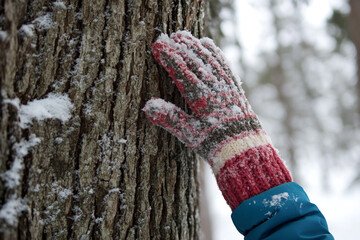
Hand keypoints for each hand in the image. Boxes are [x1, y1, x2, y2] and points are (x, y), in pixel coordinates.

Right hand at [144, 31, 291, 209]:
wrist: (245, 148)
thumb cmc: (215, 144)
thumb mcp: (190, 135)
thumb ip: (170, 119)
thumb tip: (148, 107)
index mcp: (203, 100)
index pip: (183, 73)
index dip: (170, 58)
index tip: (158, 45)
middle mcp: (216, 89)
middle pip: (196, 63)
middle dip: (182, 48)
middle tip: (168, 36)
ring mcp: (227, 87)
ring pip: (211, 61)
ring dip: (197, 48)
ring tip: (185, 36)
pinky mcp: (235, 88)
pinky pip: (225, 65)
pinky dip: (216, 54)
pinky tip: (209, 46)